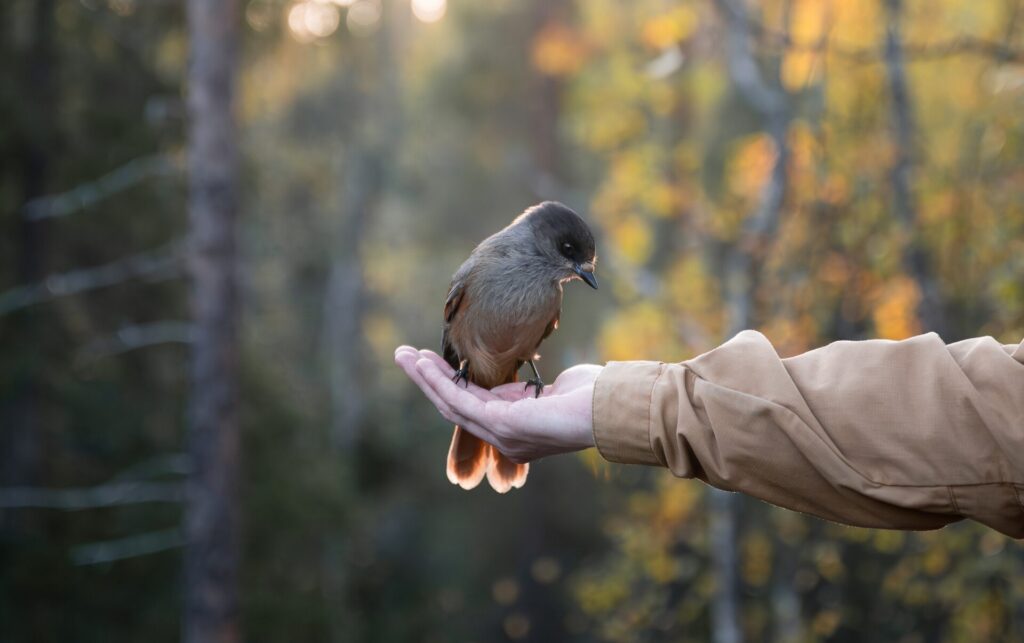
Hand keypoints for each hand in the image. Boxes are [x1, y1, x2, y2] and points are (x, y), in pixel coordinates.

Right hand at [394, 346, 599, 462]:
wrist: (609, 409)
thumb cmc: (591, 396)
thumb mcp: (551, 391)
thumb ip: (529, 392)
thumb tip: (526, 387)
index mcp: (514, 428)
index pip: (471, 406)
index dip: (448, 384)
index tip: (431, 364)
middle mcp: (503, 437)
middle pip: (453, 405)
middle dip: (427, 380)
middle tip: (404, 357)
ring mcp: (501, 434)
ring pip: (450, 402)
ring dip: (424, 378)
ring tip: (404, 356)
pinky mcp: (501, 425)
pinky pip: (461, 400)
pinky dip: (438, 381)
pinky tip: (424, 364)